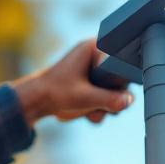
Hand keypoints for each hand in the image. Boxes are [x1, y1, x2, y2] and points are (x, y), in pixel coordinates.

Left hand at [11, 39, 134, 126]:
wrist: (36, 103)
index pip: (121, 57)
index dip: (122, 76)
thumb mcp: (85, 97)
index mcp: (93, 48)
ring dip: (106, 105)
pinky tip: (87, 114)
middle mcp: (96, 56)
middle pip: (120, 78)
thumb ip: (109, 99)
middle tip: (104, 106)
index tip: (116, 90)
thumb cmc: (55, 93)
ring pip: (114, 90)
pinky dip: (99, 107)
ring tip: (91, 112)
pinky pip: (105, 95)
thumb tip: (129, 101)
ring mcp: (94, 71)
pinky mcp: (91, 84)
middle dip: (113, 97)